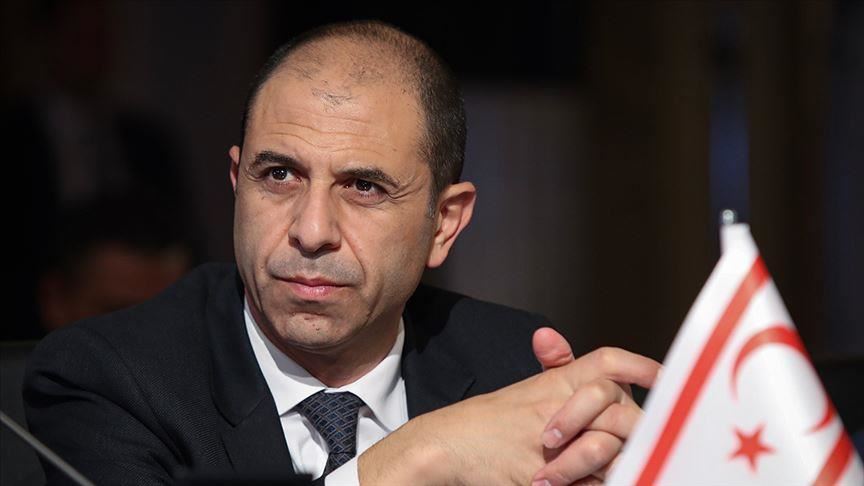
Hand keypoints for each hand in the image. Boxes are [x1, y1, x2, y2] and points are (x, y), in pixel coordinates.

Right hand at [358, 330, 659, 485]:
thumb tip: (572, 352)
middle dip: (630, 433)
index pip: (609, 363)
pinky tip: (579, 482)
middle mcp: (559, 404)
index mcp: (557, 383)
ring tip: (581, 475)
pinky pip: (589, 482)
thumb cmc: (485, 425)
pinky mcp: (543, 473)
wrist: (446, 446)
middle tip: (631, 447)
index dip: (641, 367)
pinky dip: (591, 483)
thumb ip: (560, 374)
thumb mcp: (528, 394)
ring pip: (609, 448)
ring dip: (604, 467)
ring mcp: (552, 439)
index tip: (665, 379)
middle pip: (620, 409)